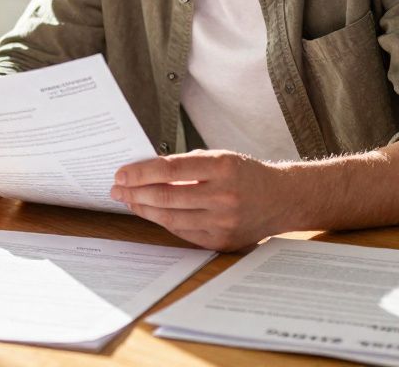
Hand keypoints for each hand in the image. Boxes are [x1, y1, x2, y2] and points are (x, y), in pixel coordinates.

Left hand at [110, 149, 291, 251]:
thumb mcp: (220, 158)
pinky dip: (163, 221)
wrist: (281, 199)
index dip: (140, 172)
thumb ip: (186, 165)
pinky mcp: (221, 241)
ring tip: (128, 200)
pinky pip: (182, 232)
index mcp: (222, 167)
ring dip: (143, 209)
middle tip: (116, 188)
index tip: (121, 173)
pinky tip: (150, 212)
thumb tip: (144, 173)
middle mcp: (224, 196)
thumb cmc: (245, 174)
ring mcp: (223, 222)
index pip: (170, 169)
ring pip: (170, 217)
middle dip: (135, 192)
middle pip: (166, 196)